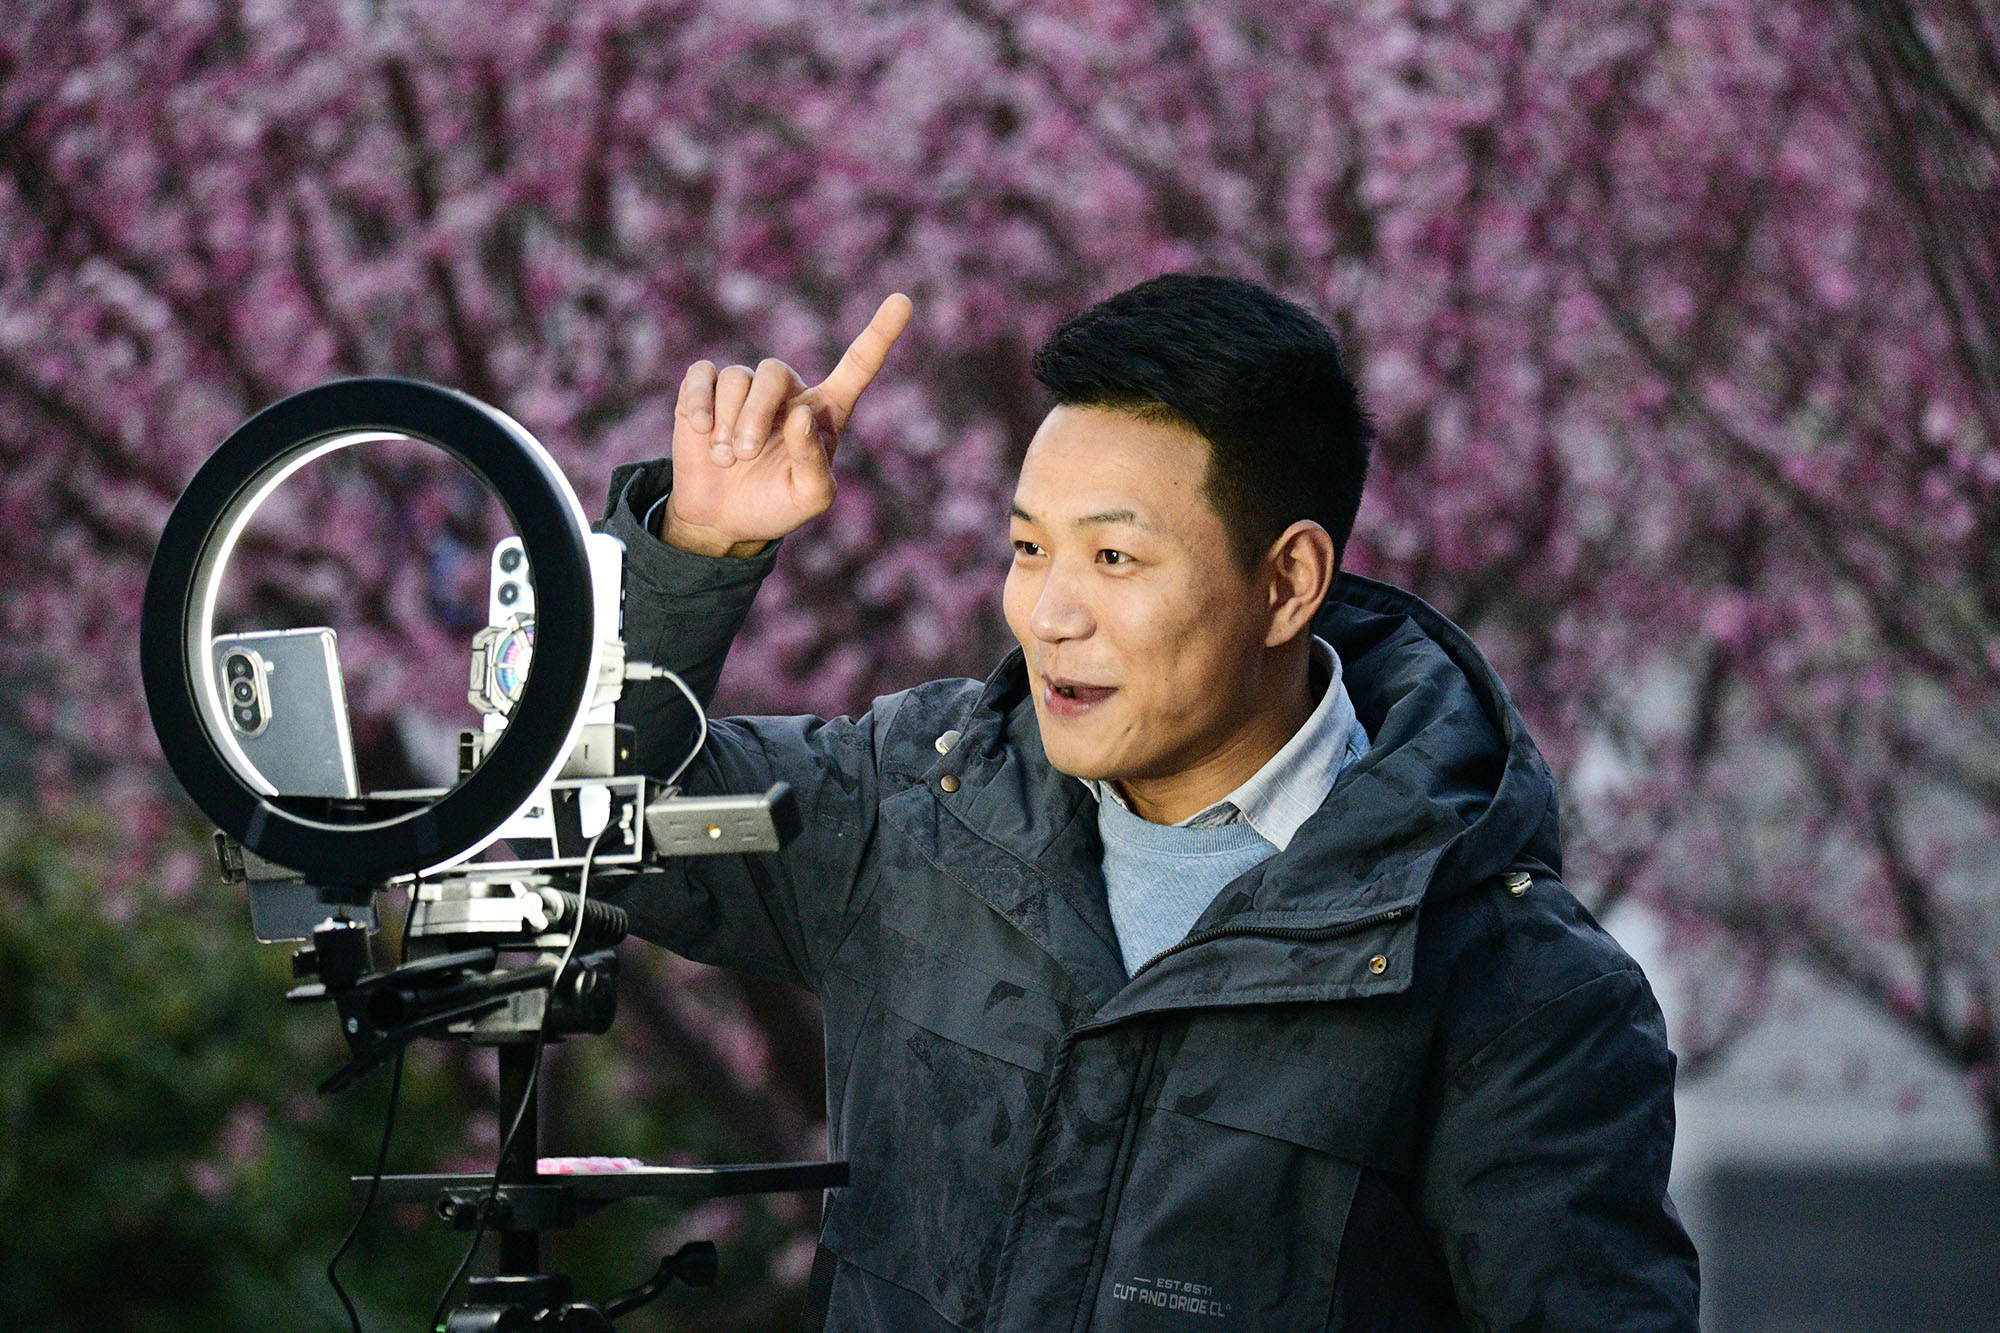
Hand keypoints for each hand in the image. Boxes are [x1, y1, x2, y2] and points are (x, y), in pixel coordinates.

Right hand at [662, 294, 913, 556]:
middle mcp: (787, 392)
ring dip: (729, 424)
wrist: (724, 520)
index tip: (903, 301)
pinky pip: (702, 375)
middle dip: (756, 415)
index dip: (880, 333)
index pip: (858, 364)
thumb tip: (800, 414)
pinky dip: (699, 403)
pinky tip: (700, 430)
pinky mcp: (705, 390)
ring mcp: (745, 388)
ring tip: (727, 458)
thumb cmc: (777, 505)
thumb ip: (814, 460)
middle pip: (773, 372)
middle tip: (748, 454)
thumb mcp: (810, 497)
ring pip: (736, 377)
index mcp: (824, 411)